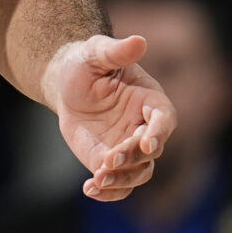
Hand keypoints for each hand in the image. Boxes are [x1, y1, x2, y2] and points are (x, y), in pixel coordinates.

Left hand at [43, 35, 174, 200]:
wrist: (66, 84)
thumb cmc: (85, 63)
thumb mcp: (96, 52)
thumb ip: (117, 51)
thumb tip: (139, 40)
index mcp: (151, 100)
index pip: (164, 119)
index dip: (159, 131)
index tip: (146, 142)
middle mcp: (146, 128)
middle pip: (150, 151)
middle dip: (132, 157)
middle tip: (108, 160)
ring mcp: (130, 148)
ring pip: (138, 173)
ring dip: (121, 180)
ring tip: (97, 180)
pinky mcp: (112, 162)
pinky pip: (119, 184)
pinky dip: (109, 192)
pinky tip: (90, 190)